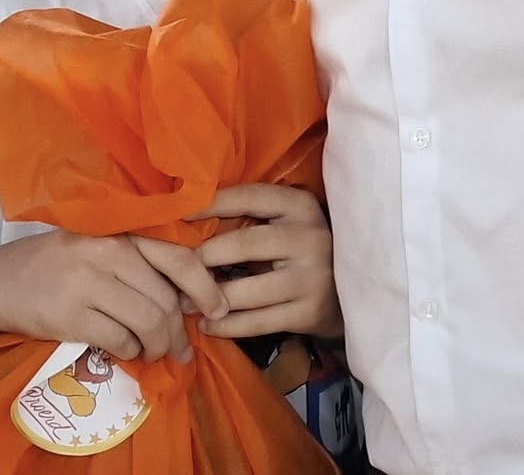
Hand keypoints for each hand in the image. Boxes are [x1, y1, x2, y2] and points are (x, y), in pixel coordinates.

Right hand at [0, 228, 231, 362]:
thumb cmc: (53, 265)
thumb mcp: (97, 248)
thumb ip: (139, 264)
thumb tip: (190, 299)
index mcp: (119, 232)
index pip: (178, 258)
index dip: (206, 288)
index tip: (219, 311)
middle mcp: (106, 253)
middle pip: (165, 300)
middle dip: (179, 332)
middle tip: (181, 349)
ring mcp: (87, 284)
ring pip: (147, 323)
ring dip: (157, 347)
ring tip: (154, 353)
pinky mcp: (70, 316)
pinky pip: (120, 341)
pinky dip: (130, 352)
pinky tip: (125, 351)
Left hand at [191, 184, 345, 340]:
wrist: (348, 292)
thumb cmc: (299, 250)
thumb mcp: (285, 223)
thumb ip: (249, 217)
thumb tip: (185, 217)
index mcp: (300, 206)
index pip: (249, 197)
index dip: (209, 204)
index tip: (176, 213)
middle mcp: (310, 238)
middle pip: (243, 244)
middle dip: (202, 258)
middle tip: (174, 268)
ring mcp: (312, 278)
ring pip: (246, 291)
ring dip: (208, 298)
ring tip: (183, 302)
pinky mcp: (309, 312)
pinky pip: (256, 322)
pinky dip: (225, 326)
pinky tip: (207, 325)